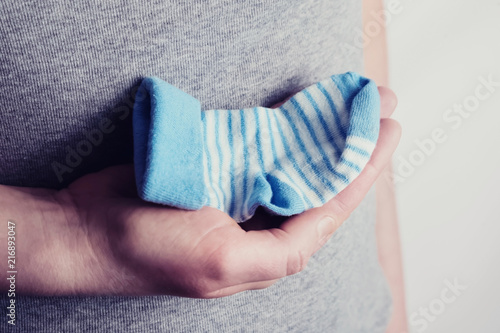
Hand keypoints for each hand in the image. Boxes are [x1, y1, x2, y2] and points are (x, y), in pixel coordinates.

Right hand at [0, 87, 399, 297]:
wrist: (85, 232)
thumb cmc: (143, 248)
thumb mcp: (219, 259)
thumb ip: (275, 249)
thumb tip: (314, 215)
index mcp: (262, 256)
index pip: (327, 210)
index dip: (360, 171)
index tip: (385, 133)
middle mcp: (256, 233)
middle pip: (318, 190)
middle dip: (352, 152)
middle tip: (382, 112)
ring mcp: (235, 207)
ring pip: (293, 173)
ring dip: (323, 140)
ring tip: (354, 109)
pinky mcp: (215, 186)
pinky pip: (261, 160)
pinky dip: (285, 139)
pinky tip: (305, 119)